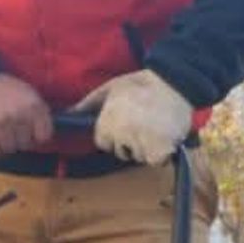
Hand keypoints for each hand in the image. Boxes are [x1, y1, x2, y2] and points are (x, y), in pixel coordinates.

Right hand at [0, 73, 55, 160]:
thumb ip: (40, 114)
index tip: (30, 132)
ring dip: (4, 144)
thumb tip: (45, 137)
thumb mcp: (29, 94)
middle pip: (24, 144)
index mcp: (34, 105)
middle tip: (11, 129)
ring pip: (8, 149)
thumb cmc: (6, 89)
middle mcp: (18, 113)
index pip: (44, 136)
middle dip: (18, 140)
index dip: (36, 136)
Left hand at [80, 67, 194, 165]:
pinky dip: (161, 152)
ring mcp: (140, 145)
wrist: (176, 81)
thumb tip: (67, 114)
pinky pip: (155, 161)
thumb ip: (88, 103)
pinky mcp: (158, 153)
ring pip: (138, 156)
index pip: (102, 142)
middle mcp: (121, 136)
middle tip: (143, 120)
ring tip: (156, 123)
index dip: (114, 132)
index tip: (127, 118)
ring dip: (146, 145)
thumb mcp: (111, 87)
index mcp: (107, 122)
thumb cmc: (142, 83)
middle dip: (130, 140)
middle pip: (120, 151)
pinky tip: (164, 133)